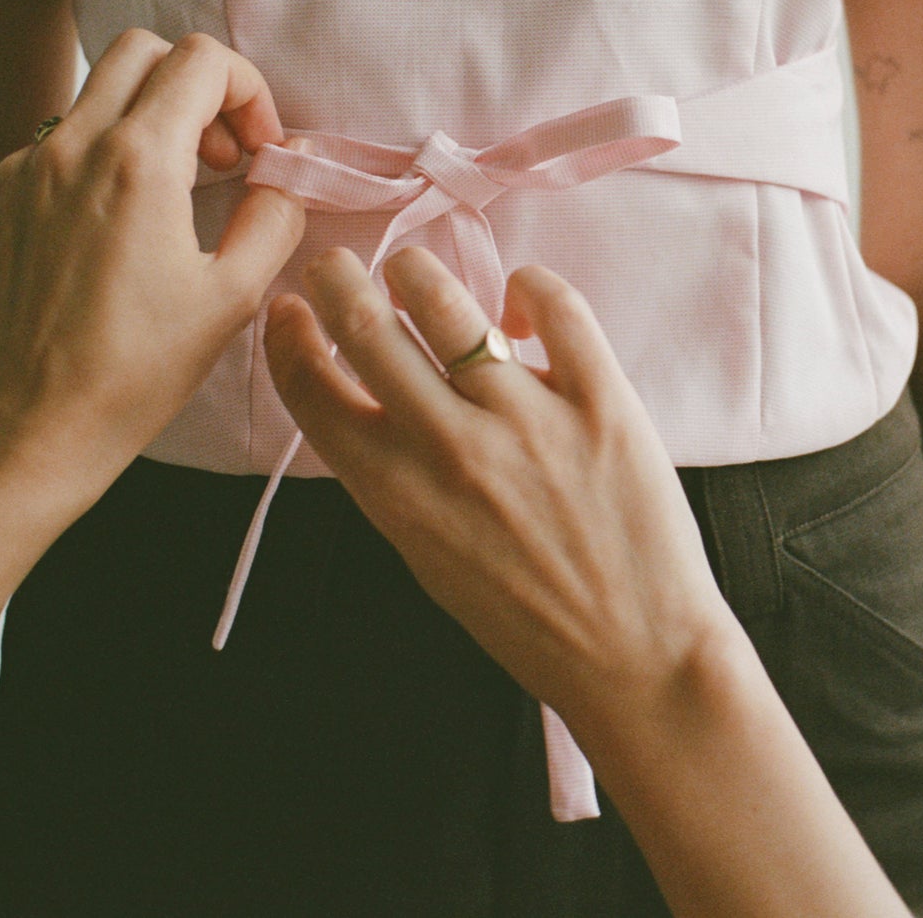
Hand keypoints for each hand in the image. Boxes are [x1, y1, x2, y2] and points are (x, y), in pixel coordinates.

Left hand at [0, 28, 309, 513]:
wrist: (24, 431)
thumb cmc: (132, 374)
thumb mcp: (232, 298)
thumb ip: (274, 215)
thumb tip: (284, 173)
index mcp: (137, 160)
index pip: (200, 60)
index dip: (245, 91)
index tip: (254, 150)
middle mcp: (65, 148)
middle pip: (136, 52)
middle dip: (188, 89)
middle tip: (213, 158)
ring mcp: (9, 173)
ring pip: (83, 109)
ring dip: (131, 137)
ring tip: (152, 213)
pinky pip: (34, 162)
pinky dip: (75, 184)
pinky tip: (88, 251)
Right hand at [260, 243, 737, 725]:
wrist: (634, 656)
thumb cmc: (526, 619)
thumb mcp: (427, 556)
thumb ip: (393, 478)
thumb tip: (373, 398)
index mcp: (396, 493)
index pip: (314, 389)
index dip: (288, 338)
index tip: (290, 312)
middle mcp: (450, 446)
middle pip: (366, 325)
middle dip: (336, 278)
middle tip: (336, 265)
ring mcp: (527, 418)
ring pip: (446, 301)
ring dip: (416, 273)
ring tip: (415, 276)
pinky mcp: (601, 402)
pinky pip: (558, 307)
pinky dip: (529, 287)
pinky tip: (518, 300)